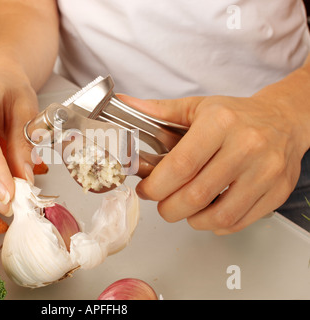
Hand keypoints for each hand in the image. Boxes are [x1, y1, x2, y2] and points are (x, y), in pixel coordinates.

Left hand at [119, 93, 307, 233]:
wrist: (284, 119)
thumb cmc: (237, 115)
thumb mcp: (198, 106)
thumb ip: (160, 110)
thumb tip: (124, 104)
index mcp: (220, 123)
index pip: (181, 166)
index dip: (156, 186)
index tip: (146, 190)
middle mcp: (246, 146)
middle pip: (195, 195)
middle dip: (168, 208)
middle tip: (162, 204)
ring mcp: (265, 171)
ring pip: (218, 215)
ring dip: (192, 220)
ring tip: (184, 209)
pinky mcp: (277, 191)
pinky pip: (240, 221)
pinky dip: (217, 225)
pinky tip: (208, 212)